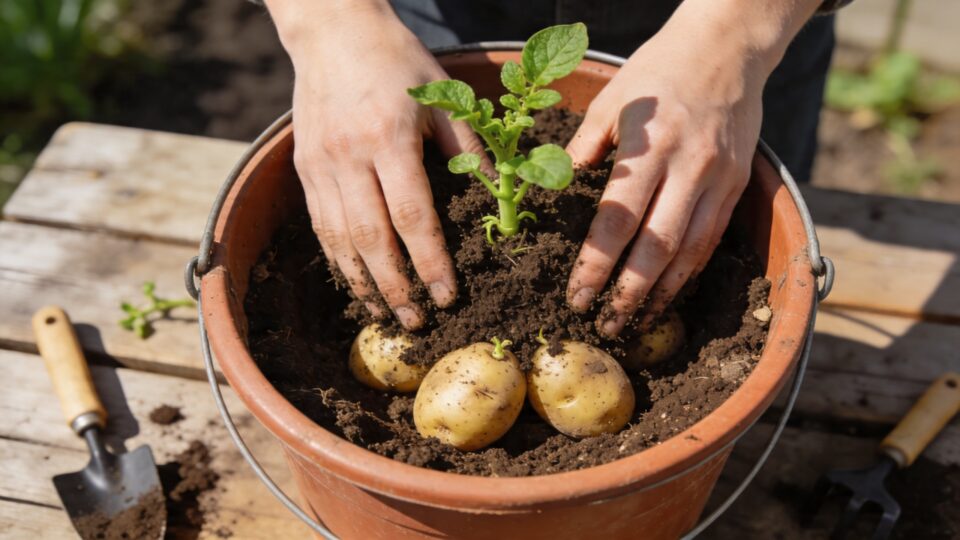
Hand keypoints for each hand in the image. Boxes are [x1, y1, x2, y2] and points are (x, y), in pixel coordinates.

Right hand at [271, 1, 485, 328]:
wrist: (332, 32)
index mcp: (388, 137)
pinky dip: (340, 260)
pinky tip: (357, 283)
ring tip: (386, 315)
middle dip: (396, 286)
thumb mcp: (442, 95)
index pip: (412, 215)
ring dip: (363, 284)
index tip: (447, 295)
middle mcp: (349, 156)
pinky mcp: (305, 169)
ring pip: (340, 240)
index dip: (430, 262)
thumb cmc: (396, 60)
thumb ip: (469, 147)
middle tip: (417, 321)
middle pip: (372, 238)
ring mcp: (321, 165)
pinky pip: (322, 225)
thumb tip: (495, 195)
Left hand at [563, 0, 814, 336]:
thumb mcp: (610, 99)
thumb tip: (554, 185)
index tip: (577, 296)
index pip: (617, 221)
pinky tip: (668, 294)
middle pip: (657, 248)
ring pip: (690, 253)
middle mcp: (688, 168)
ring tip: (634, 323)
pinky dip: (689, 273)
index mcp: (649, 146)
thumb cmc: (659, 70)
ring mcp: (718, 179)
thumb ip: (582, 147)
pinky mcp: (737, 186)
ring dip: (661, 294)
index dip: (596, 265)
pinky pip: (711, 240)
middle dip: (628, 294)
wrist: (728, 47)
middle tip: (603, 325)